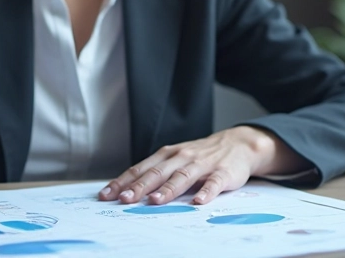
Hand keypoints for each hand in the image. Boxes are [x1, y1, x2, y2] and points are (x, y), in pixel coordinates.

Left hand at [97, 126, 305, 205]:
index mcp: (167, 155)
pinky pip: (214, 183)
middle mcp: (182, 157)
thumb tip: (127, 189)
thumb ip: (156, 172)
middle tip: (125, 199)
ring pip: (182, 177)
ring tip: (155, 201)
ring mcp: (202, 164)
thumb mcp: (176, 158)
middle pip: (158, 173)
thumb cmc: (201, 155)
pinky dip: (206, 192)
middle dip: (140, 186)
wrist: (238, 143)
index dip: (123, 181)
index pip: (141, 168)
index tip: (107, 194)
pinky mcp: (223, 173)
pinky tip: (198, 201)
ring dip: (168, 189)